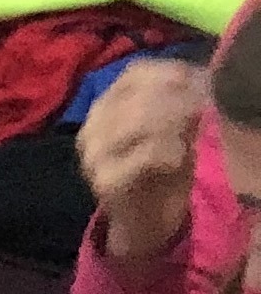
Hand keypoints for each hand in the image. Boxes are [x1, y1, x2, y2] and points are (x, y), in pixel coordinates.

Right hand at [80, 58, 207, 260]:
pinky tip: (178, 159)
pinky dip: (169, 152)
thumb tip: (199, 77)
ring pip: (138, 121)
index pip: (135, 73)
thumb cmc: (159, 170)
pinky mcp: (106, 180)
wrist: (142, 221)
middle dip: (178, 99)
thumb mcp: (173, 130)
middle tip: (201, 109)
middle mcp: (92, 127)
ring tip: (188, 136)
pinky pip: (145, 154)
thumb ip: (180, 104)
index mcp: (104, 107)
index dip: (171, 72)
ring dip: (174, 125)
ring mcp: (94, 155)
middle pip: (139, 95)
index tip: (199, 81)